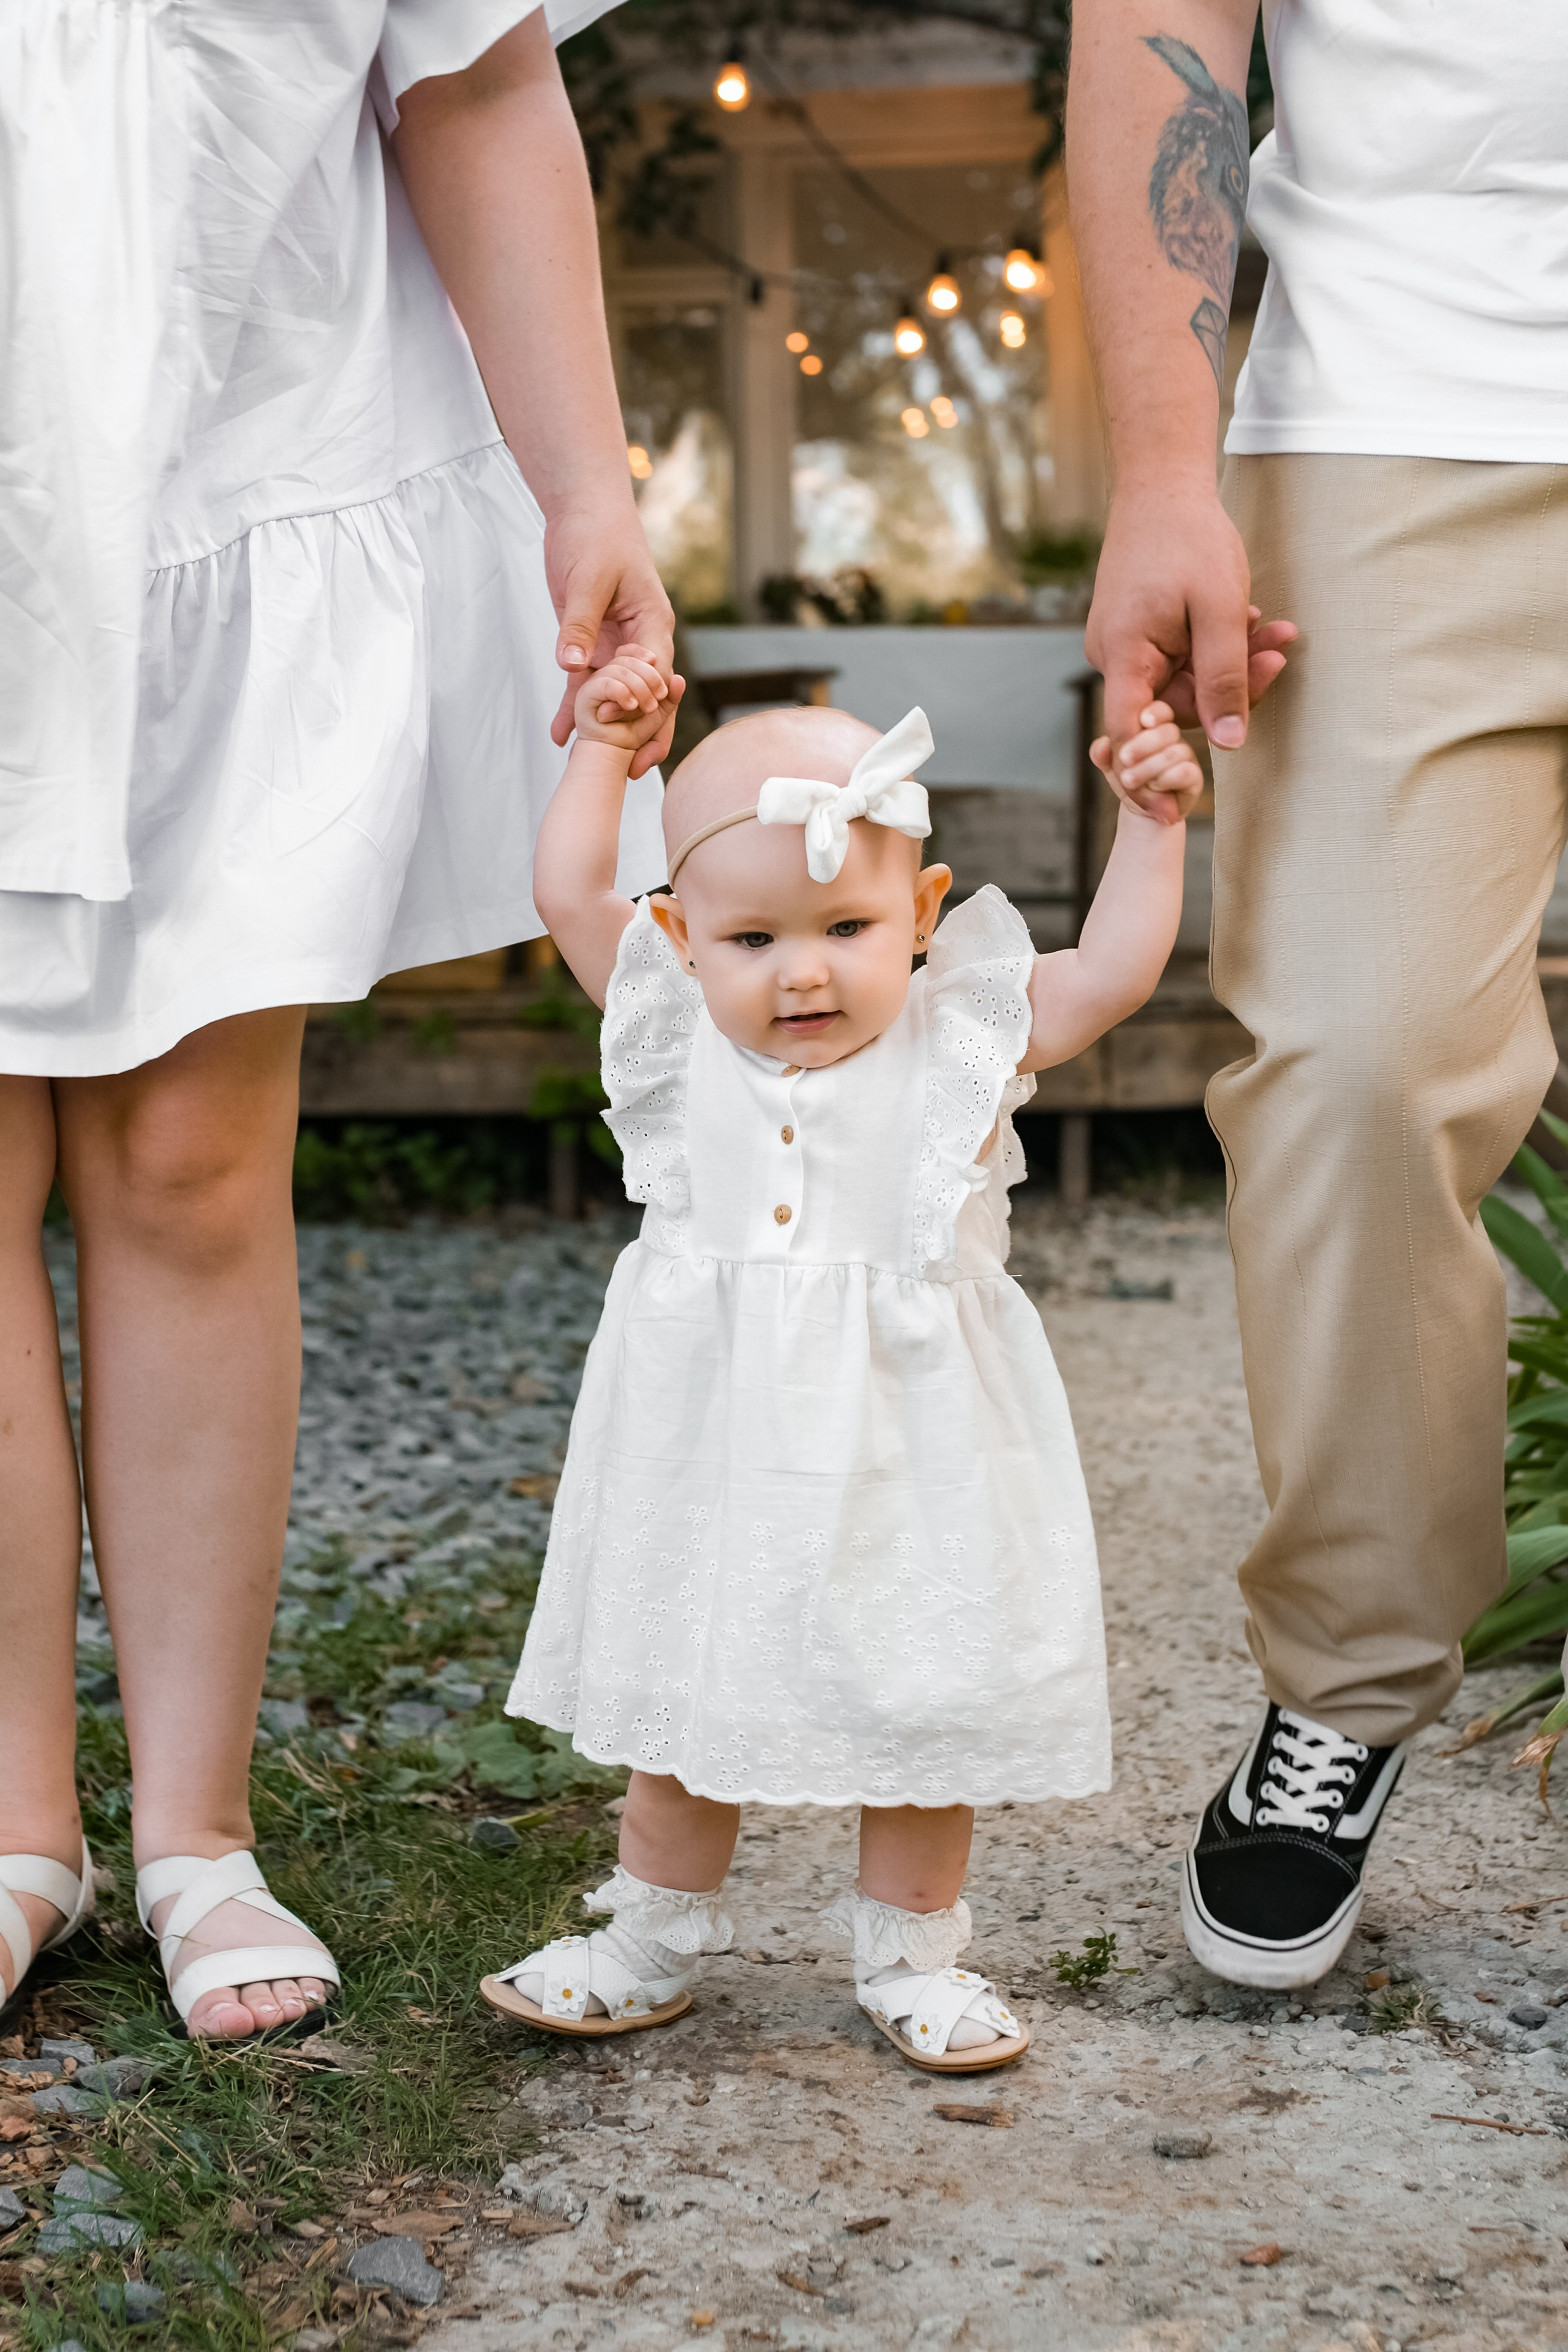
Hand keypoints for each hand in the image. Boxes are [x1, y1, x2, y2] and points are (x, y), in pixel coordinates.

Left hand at [546, 504, 675, 776]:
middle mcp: (640, 641)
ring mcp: (616, 645)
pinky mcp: (592, 644)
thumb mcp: (587, 580)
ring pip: (614, 697)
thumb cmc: (596, 535)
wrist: (582, 510)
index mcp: (652, 624)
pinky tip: (559, 735)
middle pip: (645, 698)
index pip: (657, 677)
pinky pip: (584, 683)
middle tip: (632, 773)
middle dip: (640, 736)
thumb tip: (572, 666)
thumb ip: (579, 625)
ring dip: (603, 730)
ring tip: (587, 766)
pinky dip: (573, 707)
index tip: (637, 739)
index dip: (648, 710)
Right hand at [1085, 480, 1296, 762]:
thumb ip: (1224, 680)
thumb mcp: (1217, 612)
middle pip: (1171, 705)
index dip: (1149, 778)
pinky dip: (1214, 644)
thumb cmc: (1188, 539)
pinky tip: (1245, 617)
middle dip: (1230, 686)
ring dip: (1231, 660)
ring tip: (1273, 627)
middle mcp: (1114, 656)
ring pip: (1182, 678)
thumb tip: (1229, 743)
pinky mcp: (1139, 629)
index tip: (1170, 815)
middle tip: (1279, 652)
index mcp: (1123, 655)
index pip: (1130, 736)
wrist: (1162, 483)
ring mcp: (1125, 643)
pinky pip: (1179, 655)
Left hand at [1090, 701, 1204, 825]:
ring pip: (1175, 752)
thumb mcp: (1111, 767)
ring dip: (1148, 768)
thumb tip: (1101, 746)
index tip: (1142, 721)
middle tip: (1124, 759)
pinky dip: (1166, 780)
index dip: (1154, 713)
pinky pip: (1185, 771)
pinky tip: (1155, 787)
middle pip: (1169, 730)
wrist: (1141, 810)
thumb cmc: (1130, 781)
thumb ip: (1102, 754)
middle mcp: (1173, 740)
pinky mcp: (1194, 777)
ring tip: (1130, 780)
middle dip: (1143, 745)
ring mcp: (1186, 758)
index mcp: (1154, 729)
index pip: (1160, 711)